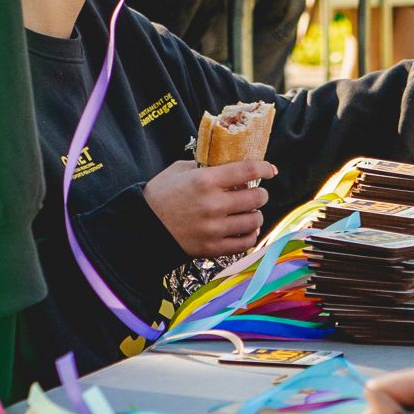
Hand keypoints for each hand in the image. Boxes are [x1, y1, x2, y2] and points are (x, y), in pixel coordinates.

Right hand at [142, 158, 274, 256]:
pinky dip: (249, 235)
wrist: (142, 226)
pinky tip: (245, 229)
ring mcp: (214, 228)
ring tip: (249, 212)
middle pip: (256, 197)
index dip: (264, 169)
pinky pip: (245, 242)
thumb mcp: (180, 170)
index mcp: (205, 180)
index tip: (270, 170)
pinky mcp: (212, 248)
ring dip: (255, 215)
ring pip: (254, 221)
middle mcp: (213, 204)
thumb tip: (229, 165)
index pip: (247, 171)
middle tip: (256, 194)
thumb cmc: (161, 195)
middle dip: (261, 194)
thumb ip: (206, 166)